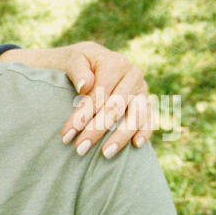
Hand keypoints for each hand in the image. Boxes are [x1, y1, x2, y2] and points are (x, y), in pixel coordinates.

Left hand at [59, 42, 152, 157]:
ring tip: (105, 154)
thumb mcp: (75, 60)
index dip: (82, 116)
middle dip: (96, 130)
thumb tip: (85, 86)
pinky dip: (145, 132)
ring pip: (135, 116)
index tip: (66, 136)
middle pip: (115, 107)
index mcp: (116, 64)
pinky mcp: (147, 102)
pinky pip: (149, 118)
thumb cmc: (82, 64)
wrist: (96, 60)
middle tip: (80, 150)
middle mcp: (133, 76)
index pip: (99, 94)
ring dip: (120, 137)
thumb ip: (78, 70)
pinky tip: (136, 146)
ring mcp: (142, 90)